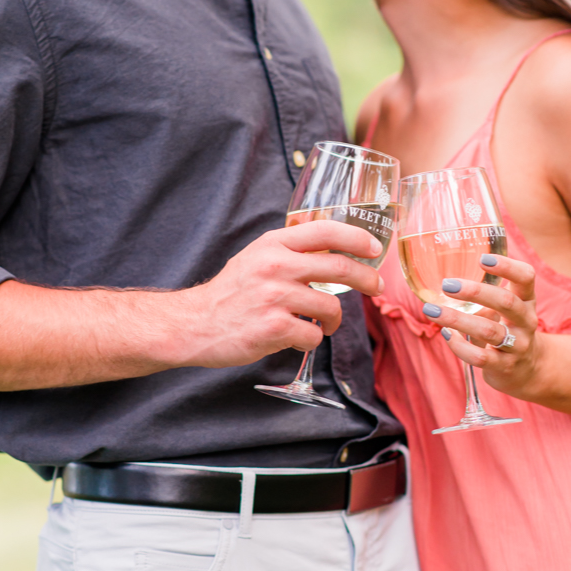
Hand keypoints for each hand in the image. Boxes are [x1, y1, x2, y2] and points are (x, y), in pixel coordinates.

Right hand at [175, 220, 384, 366]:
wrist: (194, 324)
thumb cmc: (233, 292)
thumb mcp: (259, 257)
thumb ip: (292, 251)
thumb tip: (339, 250)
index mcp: (274, 244)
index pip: (326, 230)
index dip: (357, 238)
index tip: (375, 249)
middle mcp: (275, 266)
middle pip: (340, 267)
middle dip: (367, 279)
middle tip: (376, 288)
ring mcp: (275, 296)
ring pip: (331, 308)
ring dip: (334, 321)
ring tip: (323, 325)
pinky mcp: (274, 327)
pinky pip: (314, 335)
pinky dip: (311, 339)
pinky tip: (295, 337)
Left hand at [420, 254, 544, 400]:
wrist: (527, 369)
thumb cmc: (509, 329)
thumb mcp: (507, 309)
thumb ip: (485, 295)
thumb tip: (447, 283)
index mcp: (527, 300)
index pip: (526, 277)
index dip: (507, 266)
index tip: (482, 258)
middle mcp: (526, 321)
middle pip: (506, 302)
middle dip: (475, 292)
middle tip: (448, 285)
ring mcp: (518, 345)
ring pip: (489, 330)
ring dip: (458, 319)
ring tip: (433, 310)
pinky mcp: (505, 366)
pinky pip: (480, 357)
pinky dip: (459, 345)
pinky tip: (446, 334)